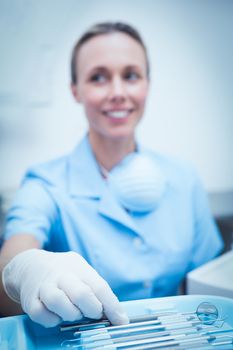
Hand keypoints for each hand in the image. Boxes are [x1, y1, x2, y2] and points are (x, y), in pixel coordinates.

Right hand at [2, 249, 128, 326]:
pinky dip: (51, 320)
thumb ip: (96, 289)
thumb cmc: (63, 272)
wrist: (30, 265)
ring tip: (74, 313)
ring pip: (59, 302)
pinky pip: (40, 314)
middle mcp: (61, 275)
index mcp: (78, 267)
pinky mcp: (30, 299)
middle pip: (81, 293)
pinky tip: (56, 316)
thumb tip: (117, 314)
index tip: (121, 321)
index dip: (112, 306)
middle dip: (92, 309)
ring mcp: (44, 286)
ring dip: (71, 314)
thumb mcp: (81, 271)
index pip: (99, 286)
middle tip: (94, 314)